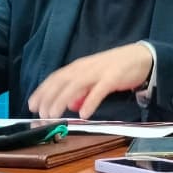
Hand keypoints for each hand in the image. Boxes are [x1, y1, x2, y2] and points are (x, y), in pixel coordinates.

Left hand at [27, 43, 154, 119]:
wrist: (140, 57)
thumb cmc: (115, 69)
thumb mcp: (94, 79)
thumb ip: (82, 91)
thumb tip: (70, 106)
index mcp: (79, 67)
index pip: (55, 78)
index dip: (42, 91)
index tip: (31, 104)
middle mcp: (85, 68)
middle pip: (62, 81)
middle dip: (48, 97)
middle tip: (40, 114)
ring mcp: (99, 72)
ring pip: (75, 85)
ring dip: (62, 100)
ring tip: (54, 115)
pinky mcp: (114, 77)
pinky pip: (99, 90)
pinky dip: (90, 101)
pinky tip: (83, 113)